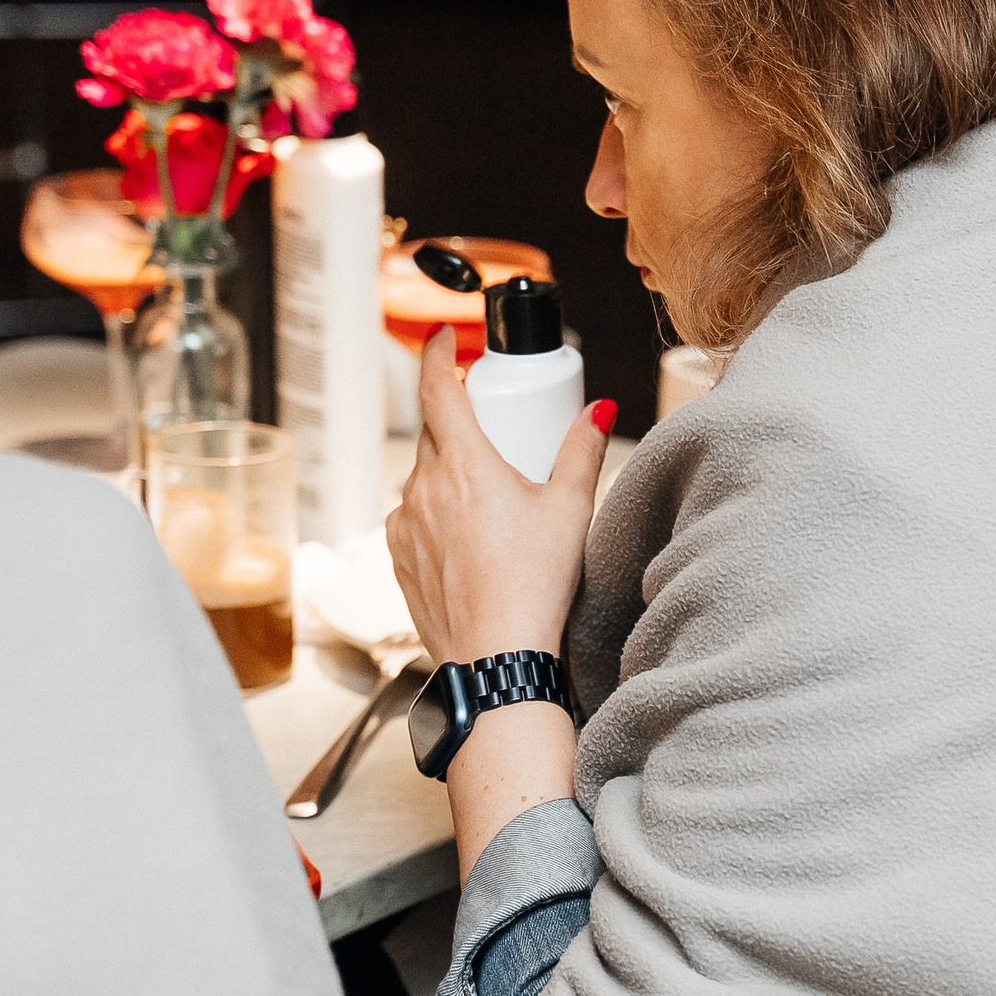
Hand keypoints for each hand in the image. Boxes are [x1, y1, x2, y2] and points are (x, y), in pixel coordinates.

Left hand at [386, 324, 614, 667]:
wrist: (497, 659)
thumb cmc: (534, 588)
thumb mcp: (571, 511)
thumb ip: (583, 452)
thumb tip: (597, 413)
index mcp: (465, 467)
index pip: (436, 389)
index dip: (435, 352)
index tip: (441, 336)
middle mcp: (425, 489)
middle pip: (434, 432)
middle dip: (458, 420)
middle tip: (493, 430)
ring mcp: (405, 524)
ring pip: (423, 476)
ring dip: (450, 473)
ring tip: (490, 501)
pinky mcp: (397, 556)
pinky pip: (413, 515)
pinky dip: (436, 512)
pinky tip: (470, 539)